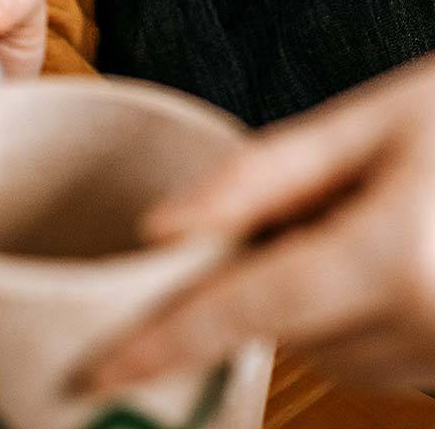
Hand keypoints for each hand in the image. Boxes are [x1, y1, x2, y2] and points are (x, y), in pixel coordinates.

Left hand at [71, 55, 434, 396]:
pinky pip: (367, 349)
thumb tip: (158, 227)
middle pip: (279, 325)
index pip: (248, 309)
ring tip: (351, 210)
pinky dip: (344, 305)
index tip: (94, 374)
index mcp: (392, 259)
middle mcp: (422, 328)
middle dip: (253, 274)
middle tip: (284, 203)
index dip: (164, 343)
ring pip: (320, 343)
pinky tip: (375, 243)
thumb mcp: (369, 122)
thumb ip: (262, 175)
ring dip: (303, 289)